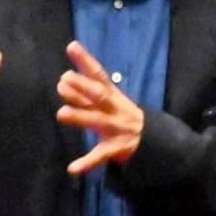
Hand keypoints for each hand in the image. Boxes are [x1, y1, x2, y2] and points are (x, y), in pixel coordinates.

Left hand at [57, 40, 143, 174]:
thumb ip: (85, 91)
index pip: (98, 74)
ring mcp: (116, 128)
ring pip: (97, 121)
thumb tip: (62, 80)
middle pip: (99, 95)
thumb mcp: (109, 100)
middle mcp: (114, 109)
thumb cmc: (122, 115)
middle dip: (83, 87)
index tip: (71, 47)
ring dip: (80, 117)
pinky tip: (72, 169)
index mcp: (113, 95)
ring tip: (61, 114)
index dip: (85, 61)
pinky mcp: (115, 149)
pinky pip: (100, 156)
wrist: (154, 141)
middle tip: (63, 80)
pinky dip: (86, 163)